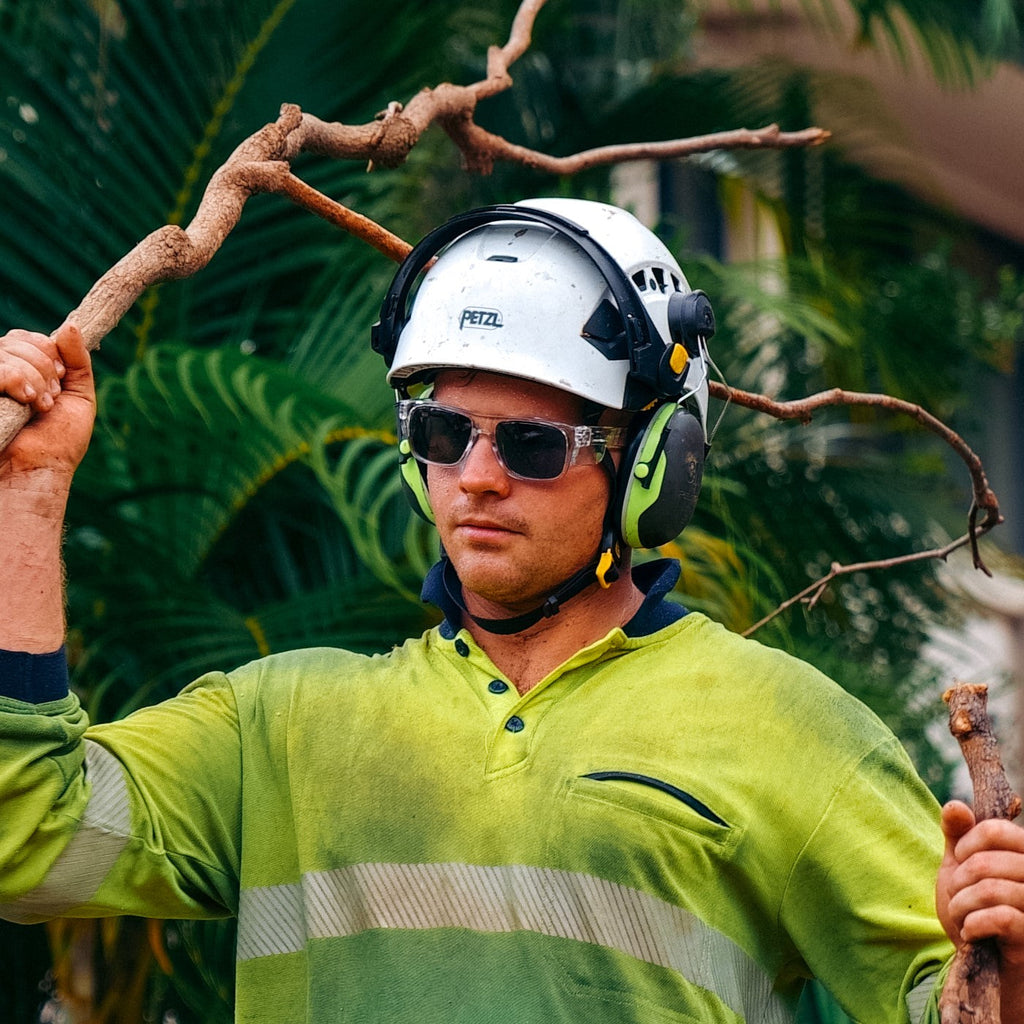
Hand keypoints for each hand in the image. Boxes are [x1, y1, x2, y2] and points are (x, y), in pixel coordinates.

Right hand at [0, 321, 94, 477]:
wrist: (40, 469)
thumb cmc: (60, 440)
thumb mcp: (79, 396)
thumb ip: (78, 362)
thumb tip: (70, 325)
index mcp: (23, 371)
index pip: (27, 339)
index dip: (47, 351)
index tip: (60, 377)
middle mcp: (2, 373)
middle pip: (15, 341)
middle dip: (43, 369)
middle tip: (50, 399)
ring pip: (4, 351)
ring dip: (32, 377)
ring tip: (39, 405)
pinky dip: (14, 379)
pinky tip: (25, 400)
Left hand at [938, 800, 1023, 966]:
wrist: (984, 962)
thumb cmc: (974, 909)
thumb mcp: (959, 868)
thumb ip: (957, 836)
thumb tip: (955, 806)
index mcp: (1023, 853)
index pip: (995, 829)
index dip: (967, 844)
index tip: (960, 860)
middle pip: (985, 863)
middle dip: (958, 882)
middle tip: (957, 897)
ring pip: (990, 890)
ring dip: (962, 905)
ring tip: (962, 916)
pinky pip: (1000, 918)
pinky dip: (974, 924)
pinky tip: (972, 932)